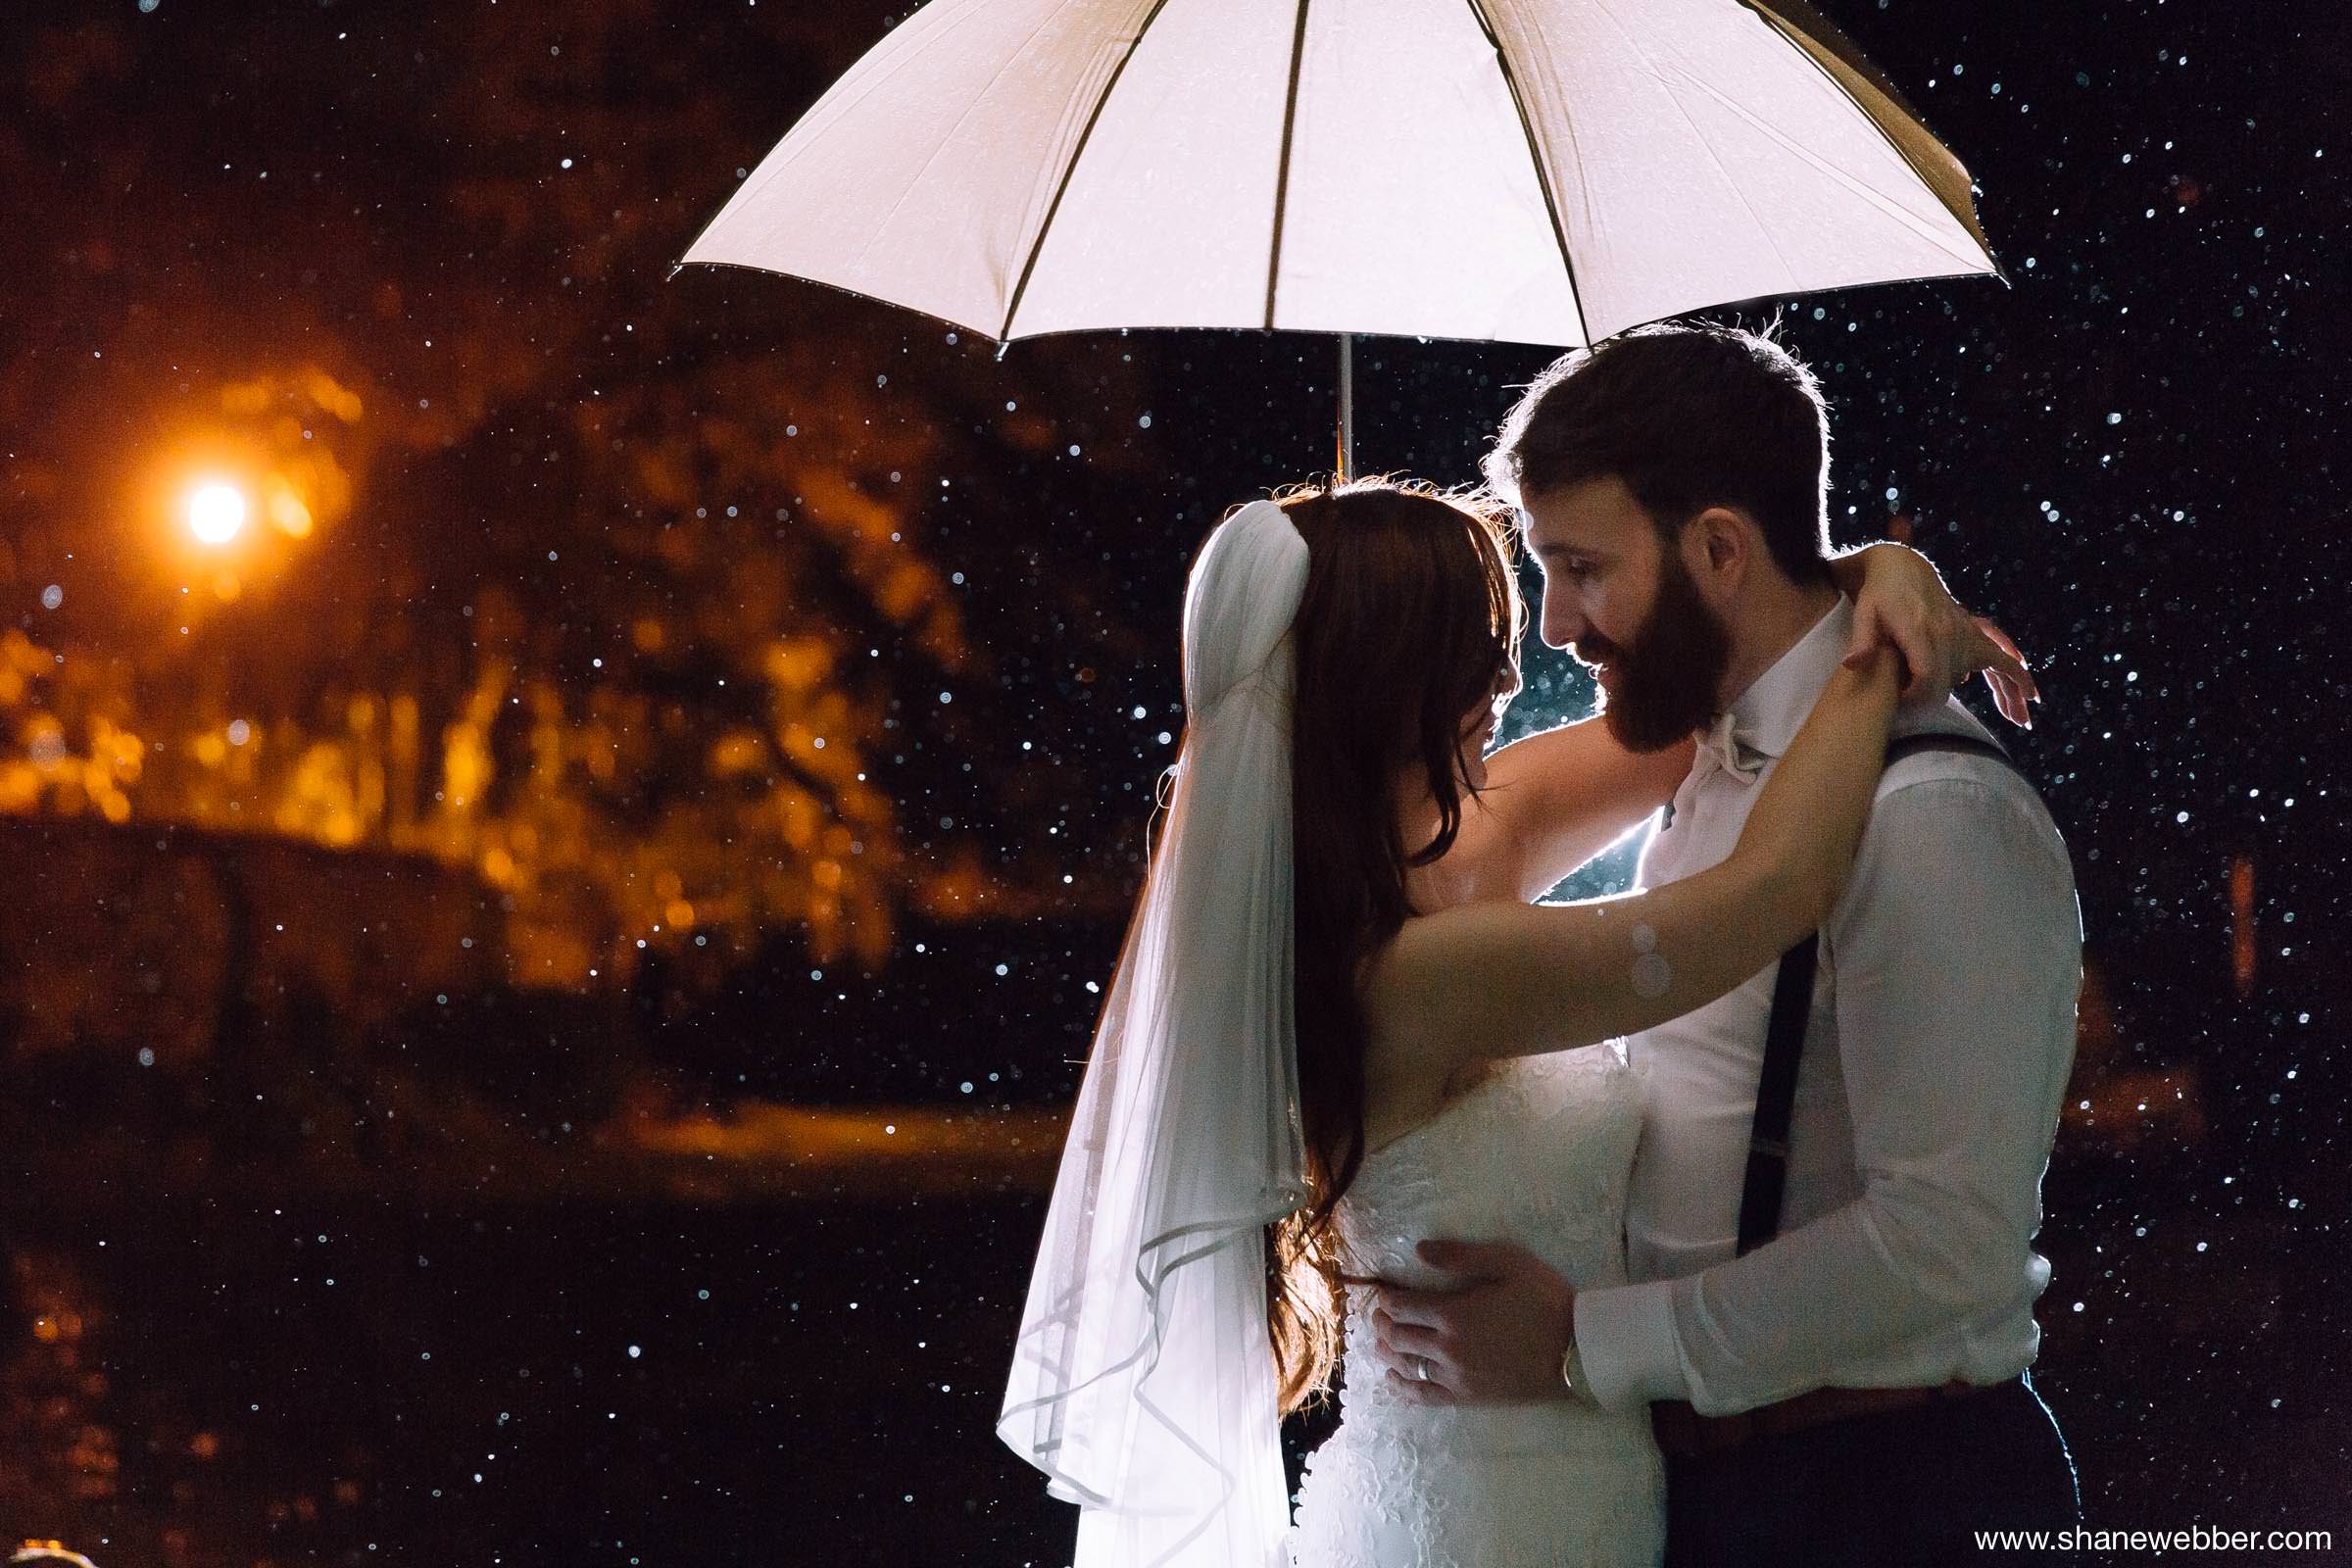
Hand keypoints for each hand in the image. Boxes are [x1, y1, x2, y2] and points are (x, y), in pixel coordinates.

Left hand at [1366, 1239, 1573, 1405]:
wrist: (1577, 1350)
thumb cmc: (1545, 1300)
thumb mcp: (1508, 1262)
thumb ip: (1460, 1255)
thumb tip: (1417, 1250)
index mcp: (1453, 1313)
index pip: (1402, 1307)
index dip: (1386, 1299)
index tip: (1383, 1292)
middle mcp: (1447, 1348)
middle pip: (1398, 1336)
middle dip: (1382, 1324)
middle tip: (1378, 1315)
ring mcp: (1456, 1376)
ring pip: (1406, 1366)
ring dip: (1387, 1352)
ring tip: (1381, 1343)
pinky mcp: (1468, 1397)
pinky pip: (1424, 1395)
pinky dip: (1402, 1387)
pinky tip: (1394, 1379)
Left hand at [1840, 543, 2040, 726]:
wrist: (1902, 568)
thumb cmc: (1878, 595)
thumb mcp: (1864, 614)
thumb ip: (1862, 640)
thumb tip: (1853, 664)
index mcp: (1921, 631)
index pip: (1927, 674)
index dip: (1918, 696)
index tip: (1904, 705)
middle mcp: (1950, 632)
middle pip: (1954, 681)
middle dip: (1946, 705)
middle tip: (1934, 724)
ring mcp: (1965, 632)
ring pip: (1992, 668)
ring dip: (2008, 694)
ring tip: (2021, 720)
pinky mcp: (1972, 632)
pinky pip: (2001, 655)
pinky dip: (2016, 674)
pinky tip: (2030, 696)